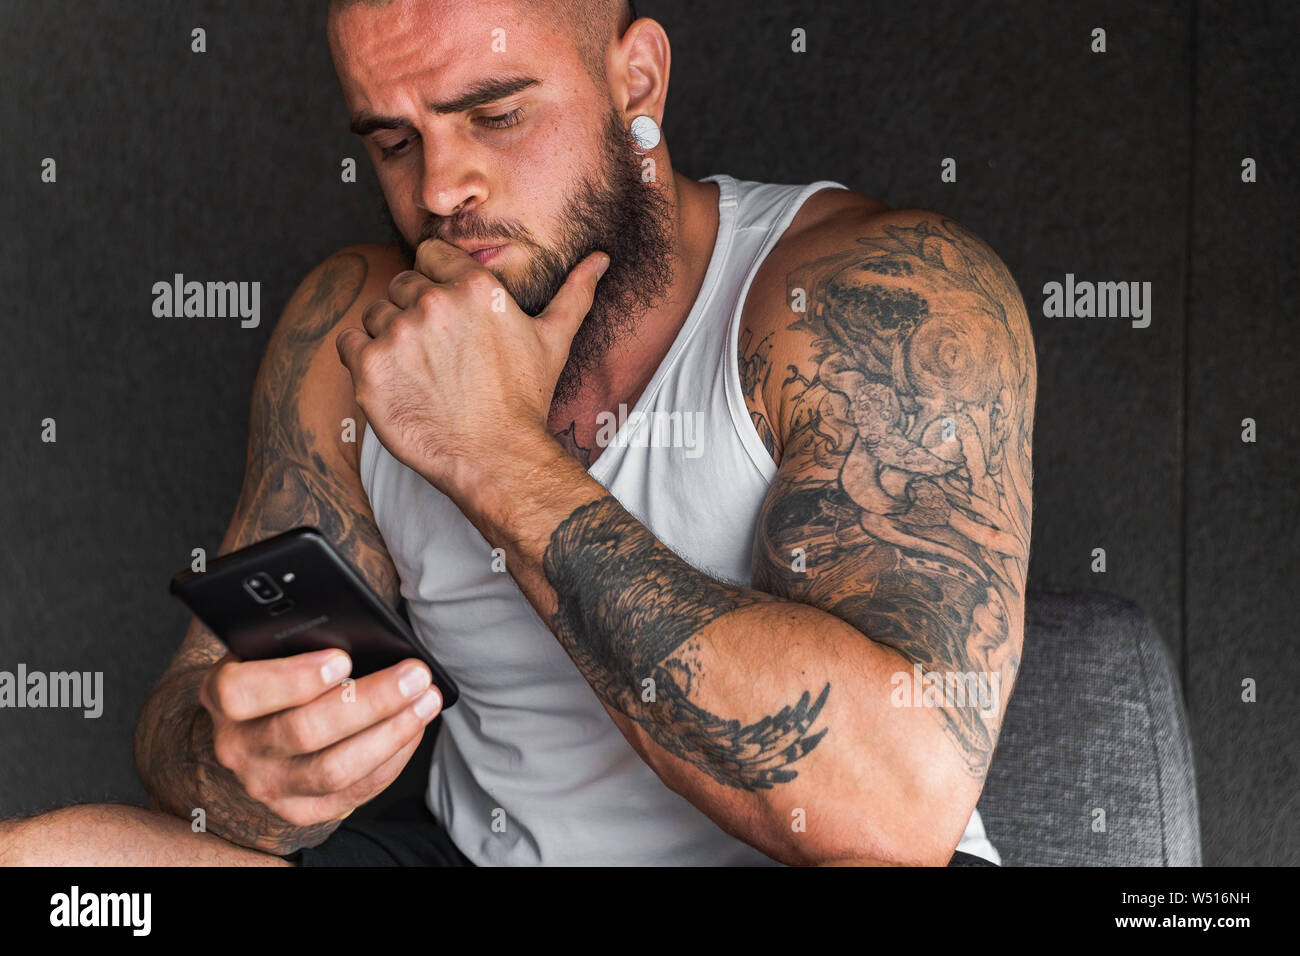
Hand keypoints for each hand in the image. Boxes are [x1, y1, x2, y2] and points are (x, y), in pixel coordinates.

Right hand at [198, 650, 441, 827]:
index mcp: (222, 694)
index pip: (242, 692)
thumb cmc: (279, 670)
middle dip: (369, 701)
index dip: (292, 678)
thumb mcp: (274, 647)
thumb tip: (363, 630)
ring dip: (390, 734)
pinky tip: (415, 728)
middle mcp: (237, 746)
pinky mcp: (299, 810)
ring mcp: (267, 784)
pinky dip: (392, 759)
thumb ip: (301, 638)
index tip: (343, 659)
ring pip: (332, 770)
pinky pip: (352, 792)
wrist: (258, 726)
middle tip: (414, 675)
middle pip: (303, 732)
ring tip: (427, 700)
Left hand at [336, 239, 608, 502]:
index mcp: (473, 286)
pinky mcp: (369, 367)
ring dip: (389, 336)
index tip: (447, 314)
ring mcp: (397, 334)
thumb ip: (575, 293)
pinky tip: (394, 382)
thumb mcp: (554, 340)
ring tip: (419, 372)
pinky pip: (348, 344)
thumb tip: (601, 259)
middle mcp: (432, 302)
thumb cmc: (524, 400)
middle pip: (401, 285)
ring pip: (374, 314)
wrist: (496, 458)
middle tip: (438, 354)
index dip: (437, 281)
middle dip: (414, 311)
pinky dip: (363, 360)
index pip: (430, 254)